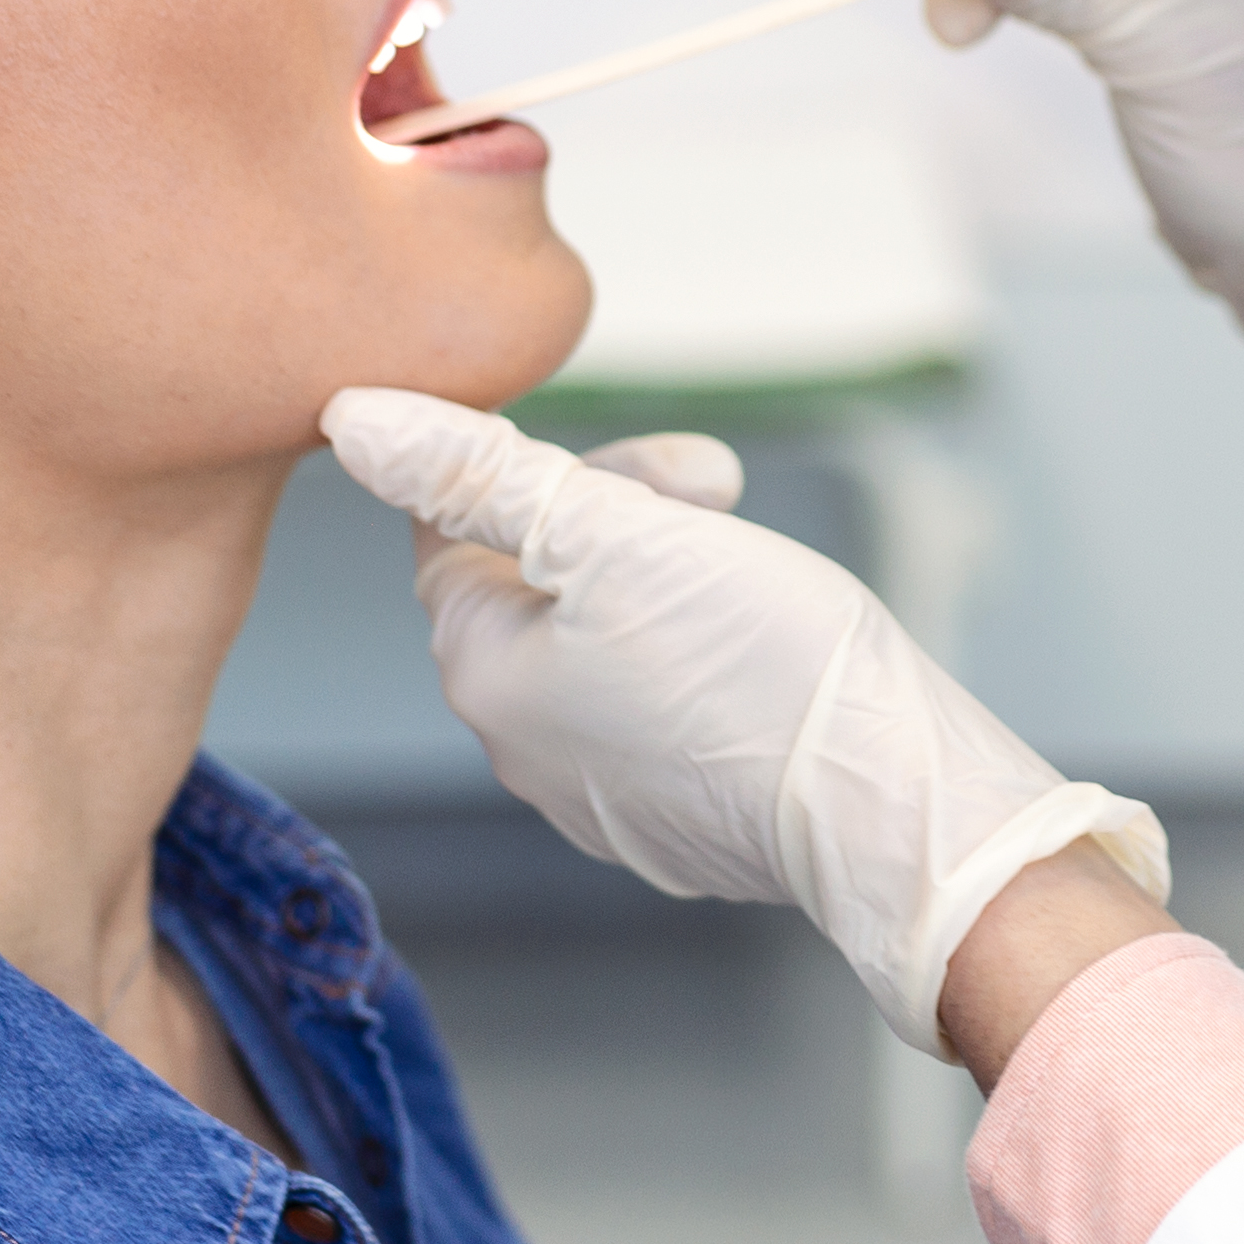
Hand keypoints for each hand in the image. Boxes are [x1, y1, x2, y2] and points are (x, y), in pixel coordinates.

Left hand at [318, 391, 1170, 1058]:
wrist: (887, 805)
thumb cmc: (760, 665)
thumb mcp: (611, 534)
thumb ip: (476, 472)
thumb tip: (356, 421)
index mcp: (481, 671)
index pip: (452, 527)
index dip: (541, 466)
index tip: (644, 466)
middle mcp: (517, 748)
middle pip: (531, 581)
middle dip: (617, 515)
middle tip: (716, 493)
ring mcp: (594, 797)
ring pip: (600, 640)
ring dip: (661, 577)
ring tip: (749, 563)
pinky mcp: (669, 823)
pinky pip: (657, 706)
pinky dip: (699, 656)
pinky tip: (765, 647)